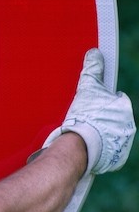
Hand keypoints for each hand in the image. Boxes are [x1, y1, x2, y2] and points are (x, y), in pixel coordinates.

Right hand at [42, 48, 134, 174]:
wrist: (82, 146)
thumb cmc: (86, 115)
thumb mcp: (87, 88)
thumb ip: (92, 70)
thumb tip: (95, 52)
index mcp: (124, 108)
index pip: (116, 100)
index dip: (103, 100)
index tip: (93, 104)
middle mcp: (128, 126)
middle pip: (114, 118)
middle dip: (103, 117)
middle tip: (86, 118)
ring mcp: (123, 144)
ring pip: (112, 135)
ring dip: (101, 133)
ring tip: (85, 133)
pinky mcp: (116, 159)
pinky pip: (109, 151)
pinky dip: (100, 149)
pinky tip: (88, 145)